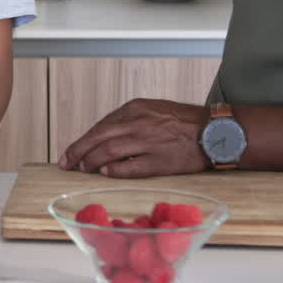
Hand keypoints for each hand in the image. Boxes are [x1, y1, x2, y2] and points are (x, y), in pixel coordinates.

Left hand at [59, 99, 209, 178]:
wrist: (216, 131)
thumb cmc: (184, 122)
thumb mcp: (153, 111)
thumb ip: (129, 122)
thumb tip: (105, 137)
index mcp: (135, 109)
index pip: (100, 126)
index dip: (82, 141)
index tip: (71, 152)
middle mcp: (138, 123)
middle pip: (98, 138)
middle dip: (78, 152)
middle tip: (66, 164)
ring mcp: (148, 142)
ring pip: (109, 153)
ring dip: (91, 163)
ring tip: (82, 170)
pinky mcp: (160, 161)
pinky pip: (130, 168)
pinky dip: (114, 171)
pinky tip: (105, 174)